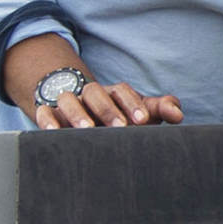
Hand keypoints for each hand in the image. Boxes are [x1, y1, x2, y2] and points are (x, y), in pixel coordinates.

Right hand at [4, 31, 184, 128]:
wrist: (88, 120)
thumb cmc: (122, 118)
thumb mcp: (141, 113)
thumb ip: (161, 110)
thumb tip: (178, 114)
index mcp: (114, 93)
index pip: (122, 91)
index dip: (132, 104)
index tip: (143, 121)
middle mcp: (91, 95)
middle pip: (95, 92)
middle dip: (108, 109)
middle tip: (120, 128)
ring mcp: (69, 104)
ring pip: (68, 99)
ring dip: (77, 113)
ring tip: (87, 129)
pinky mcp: (50, 116)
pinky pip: (44, 112)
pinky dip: (47, 120)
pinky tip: (54, 132)